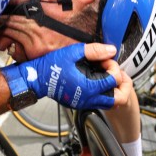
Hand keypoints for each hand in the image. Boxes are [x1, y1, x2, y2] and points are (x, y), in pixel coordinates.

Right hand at [1, 42, 118, 109]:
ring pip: (110, 104)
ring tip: (105, 78)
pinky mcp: (79, 104)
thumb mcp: (74, 52)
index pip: (115, 79)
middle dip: (118, 83)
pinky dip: (103, 95)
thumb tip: (111, 50)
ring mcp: (84, 103)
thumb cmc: (52, 66)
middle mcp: (89, 98)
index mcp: (90, 86)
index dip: (113, 66)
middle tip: (109, 72)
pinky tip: (95, 82)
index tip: (103, 60)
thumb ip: (95, 51)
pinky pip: (98, 103)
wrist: (37, 79)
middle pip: (119, 98)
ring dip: (112, 91)